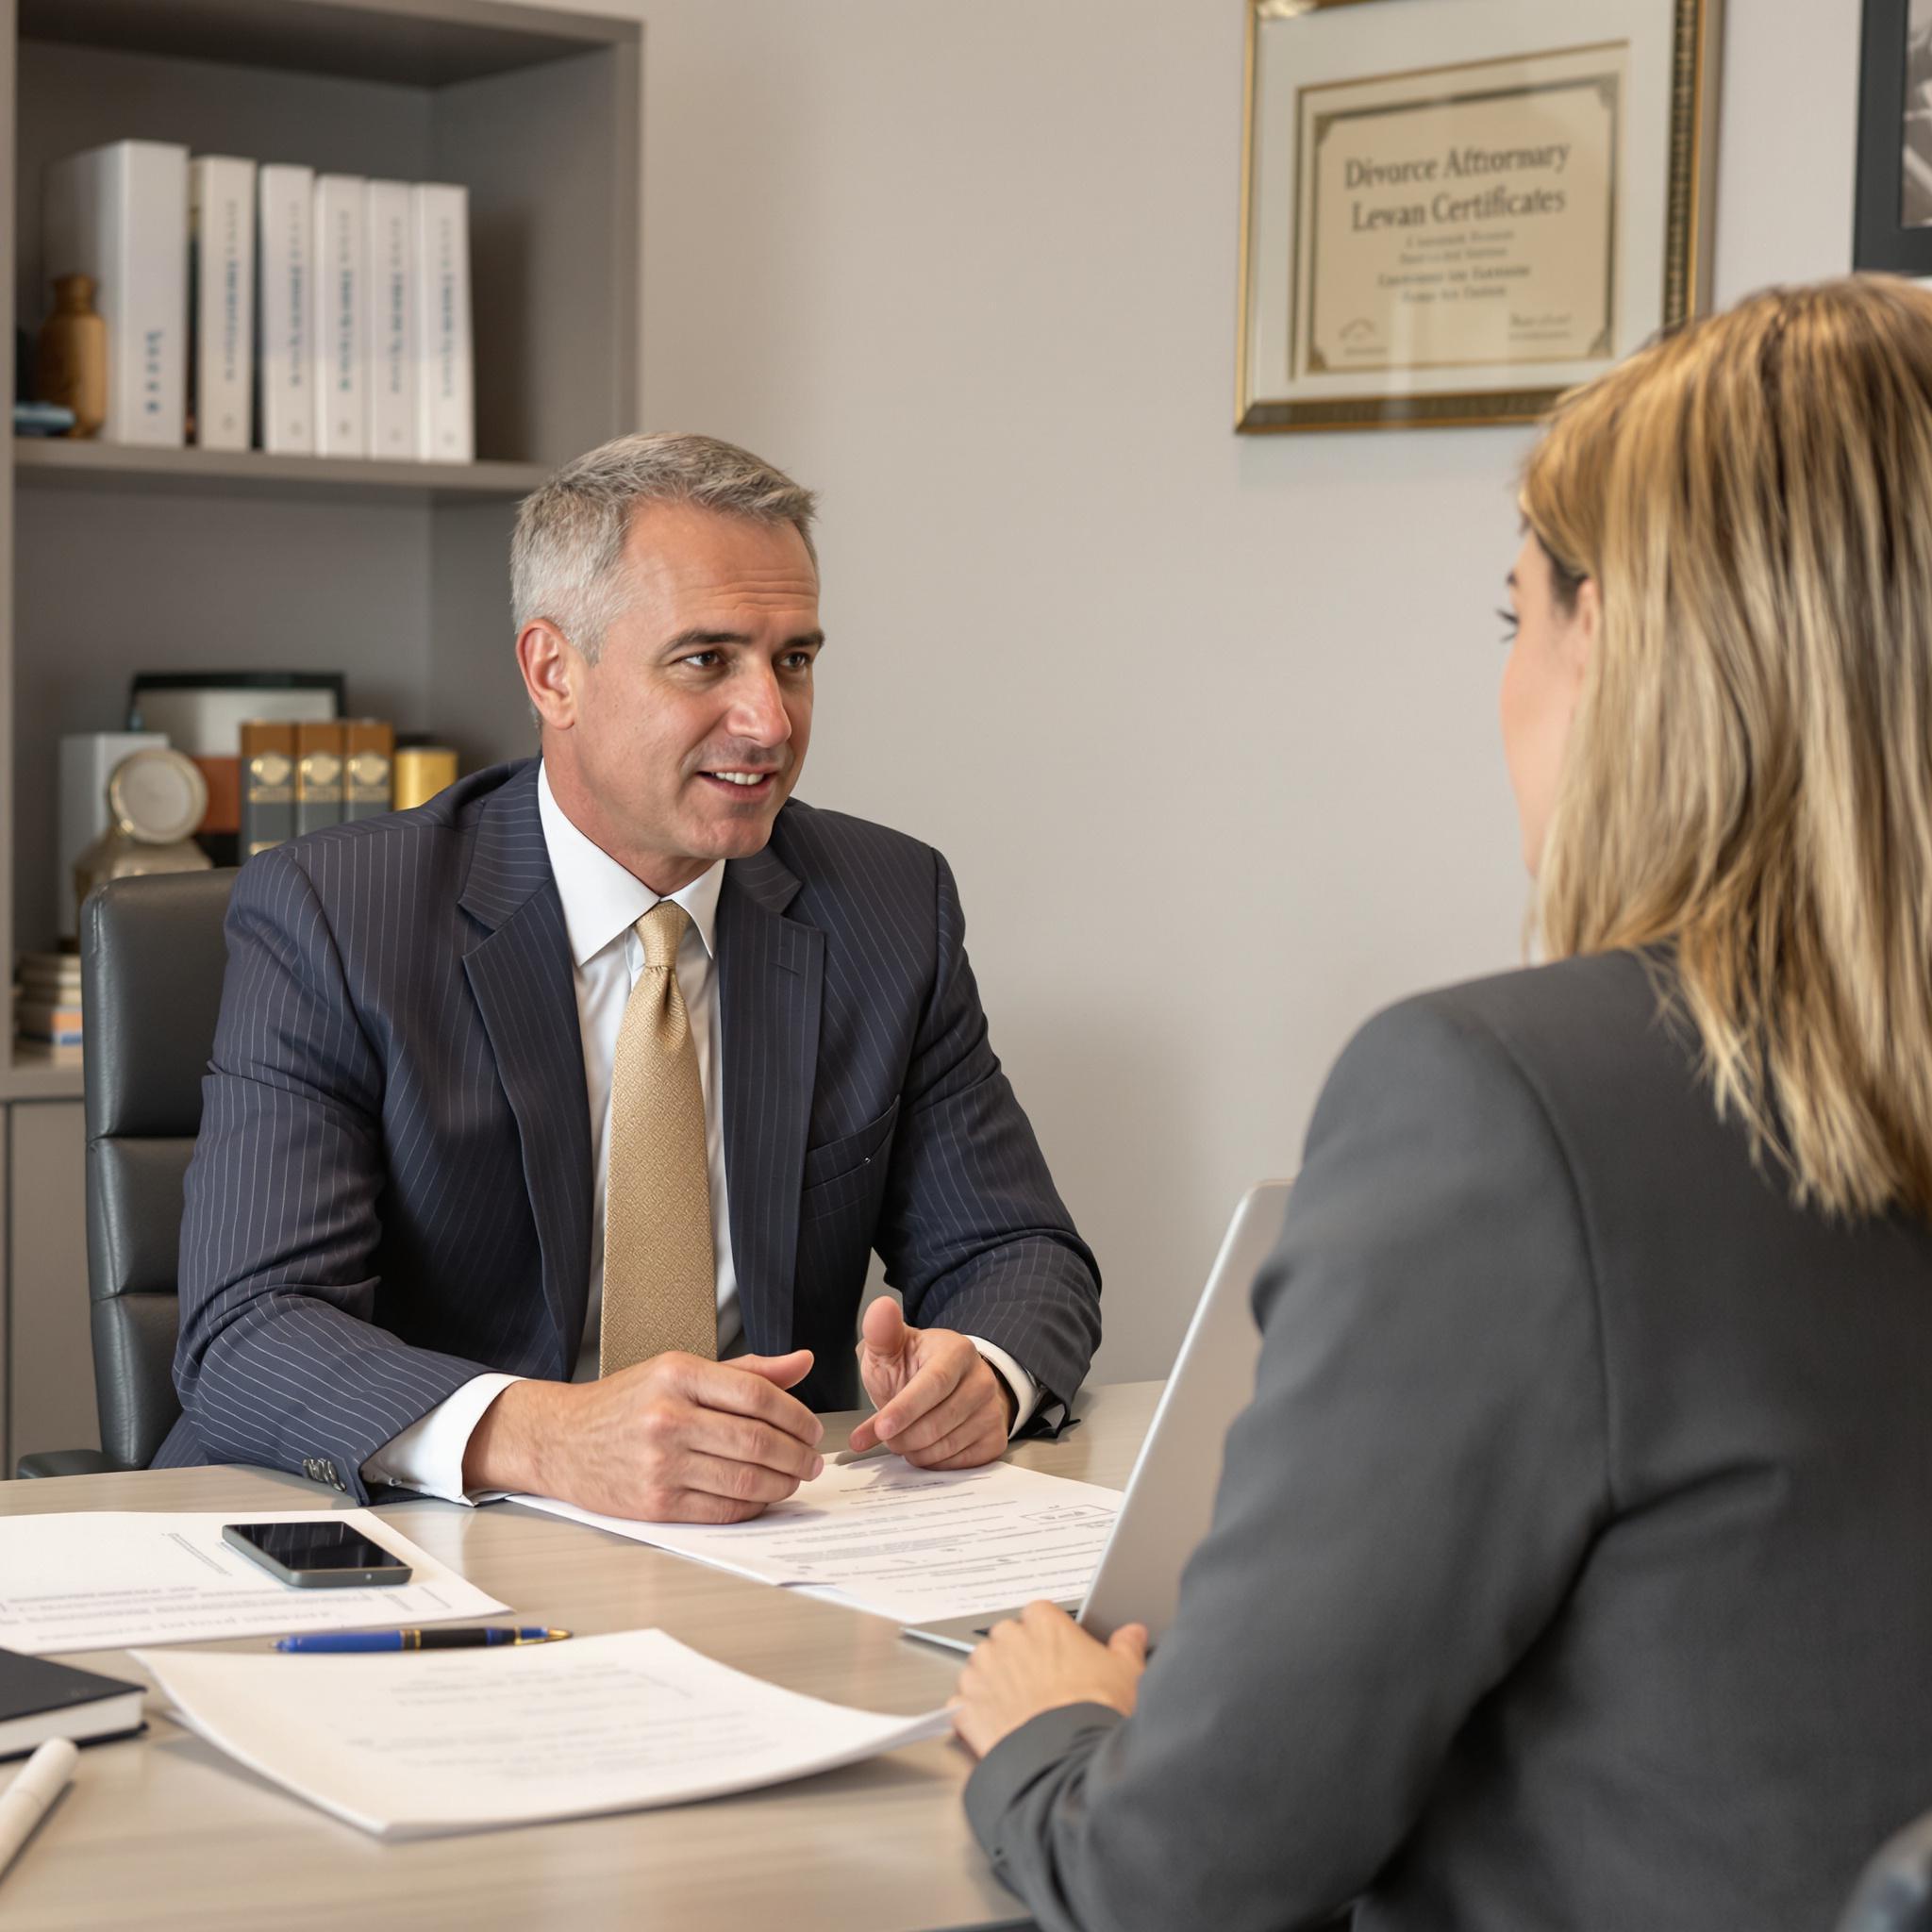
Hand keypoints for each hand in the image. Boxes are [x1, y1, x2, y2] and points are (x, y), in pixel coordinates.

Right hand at [464, 1350, 823, 1522]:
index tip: (812, 1428)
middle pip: (756, 1440)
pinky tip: (762, 1498)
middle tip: (812, 1461)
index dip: (796, 1415)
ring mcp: (660, 1463)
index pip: (757, 1395)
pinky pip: (721, 1509)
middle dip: (797, 1455)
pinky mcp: (654, 1503)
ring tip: (794, 1479)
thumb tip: (803, 1362)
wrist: (561, 1440)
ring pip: (743, 1479)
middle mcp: (668, 1417)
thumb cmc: (625, 1403)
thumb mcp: (679, 1370)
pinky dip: (752, 1506)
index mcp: (678, 1374)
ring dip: (781, 1484)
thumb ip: (745, 1371)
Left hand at [845, 1299, 1013, 1466]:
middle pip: (938, 1421)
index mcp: (957, 1351)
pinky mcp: (996, 1438)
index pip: (933, 1383)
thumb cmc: (912, 1368)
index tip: (880, 1427)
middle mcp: (982, 1379)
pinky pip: (959, 1463)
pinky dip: (933, 1461)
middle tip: (883, 1436)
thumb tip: (881, 1306)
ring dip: (914, 1450)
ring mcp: (993, 1410)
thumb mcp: (891, 1349)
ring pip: (947, 1445)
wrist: (945, 1388)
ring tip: (902, 1437)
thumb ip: (881, 1332)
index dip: (905, 1408)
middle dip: (902, 1436)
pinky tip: (924, 1446)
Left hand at [950, 1600, 1148, 1757]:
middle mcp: (1006, 1639)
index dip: (1048, 1639)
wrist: (1068, 1758)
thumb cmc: (1095, 1712)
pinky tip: (998, 1728)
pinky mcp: (964, 1705)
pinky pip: (962, 1704)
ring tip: (1020, 1711)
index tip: (1057, 1656)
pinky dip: (974, 1715)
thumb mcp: (1126, 1673)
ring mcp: (981, 1672)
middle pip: (1006, 1639)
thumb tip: (1132, 1634)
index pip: (1038, 1615)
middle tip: (1041, 1687)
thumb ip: (1125, 1647)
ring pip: (981, 1669)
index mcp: (1043, 1622)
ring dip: (993, 1684)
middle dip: (1018, 1659)